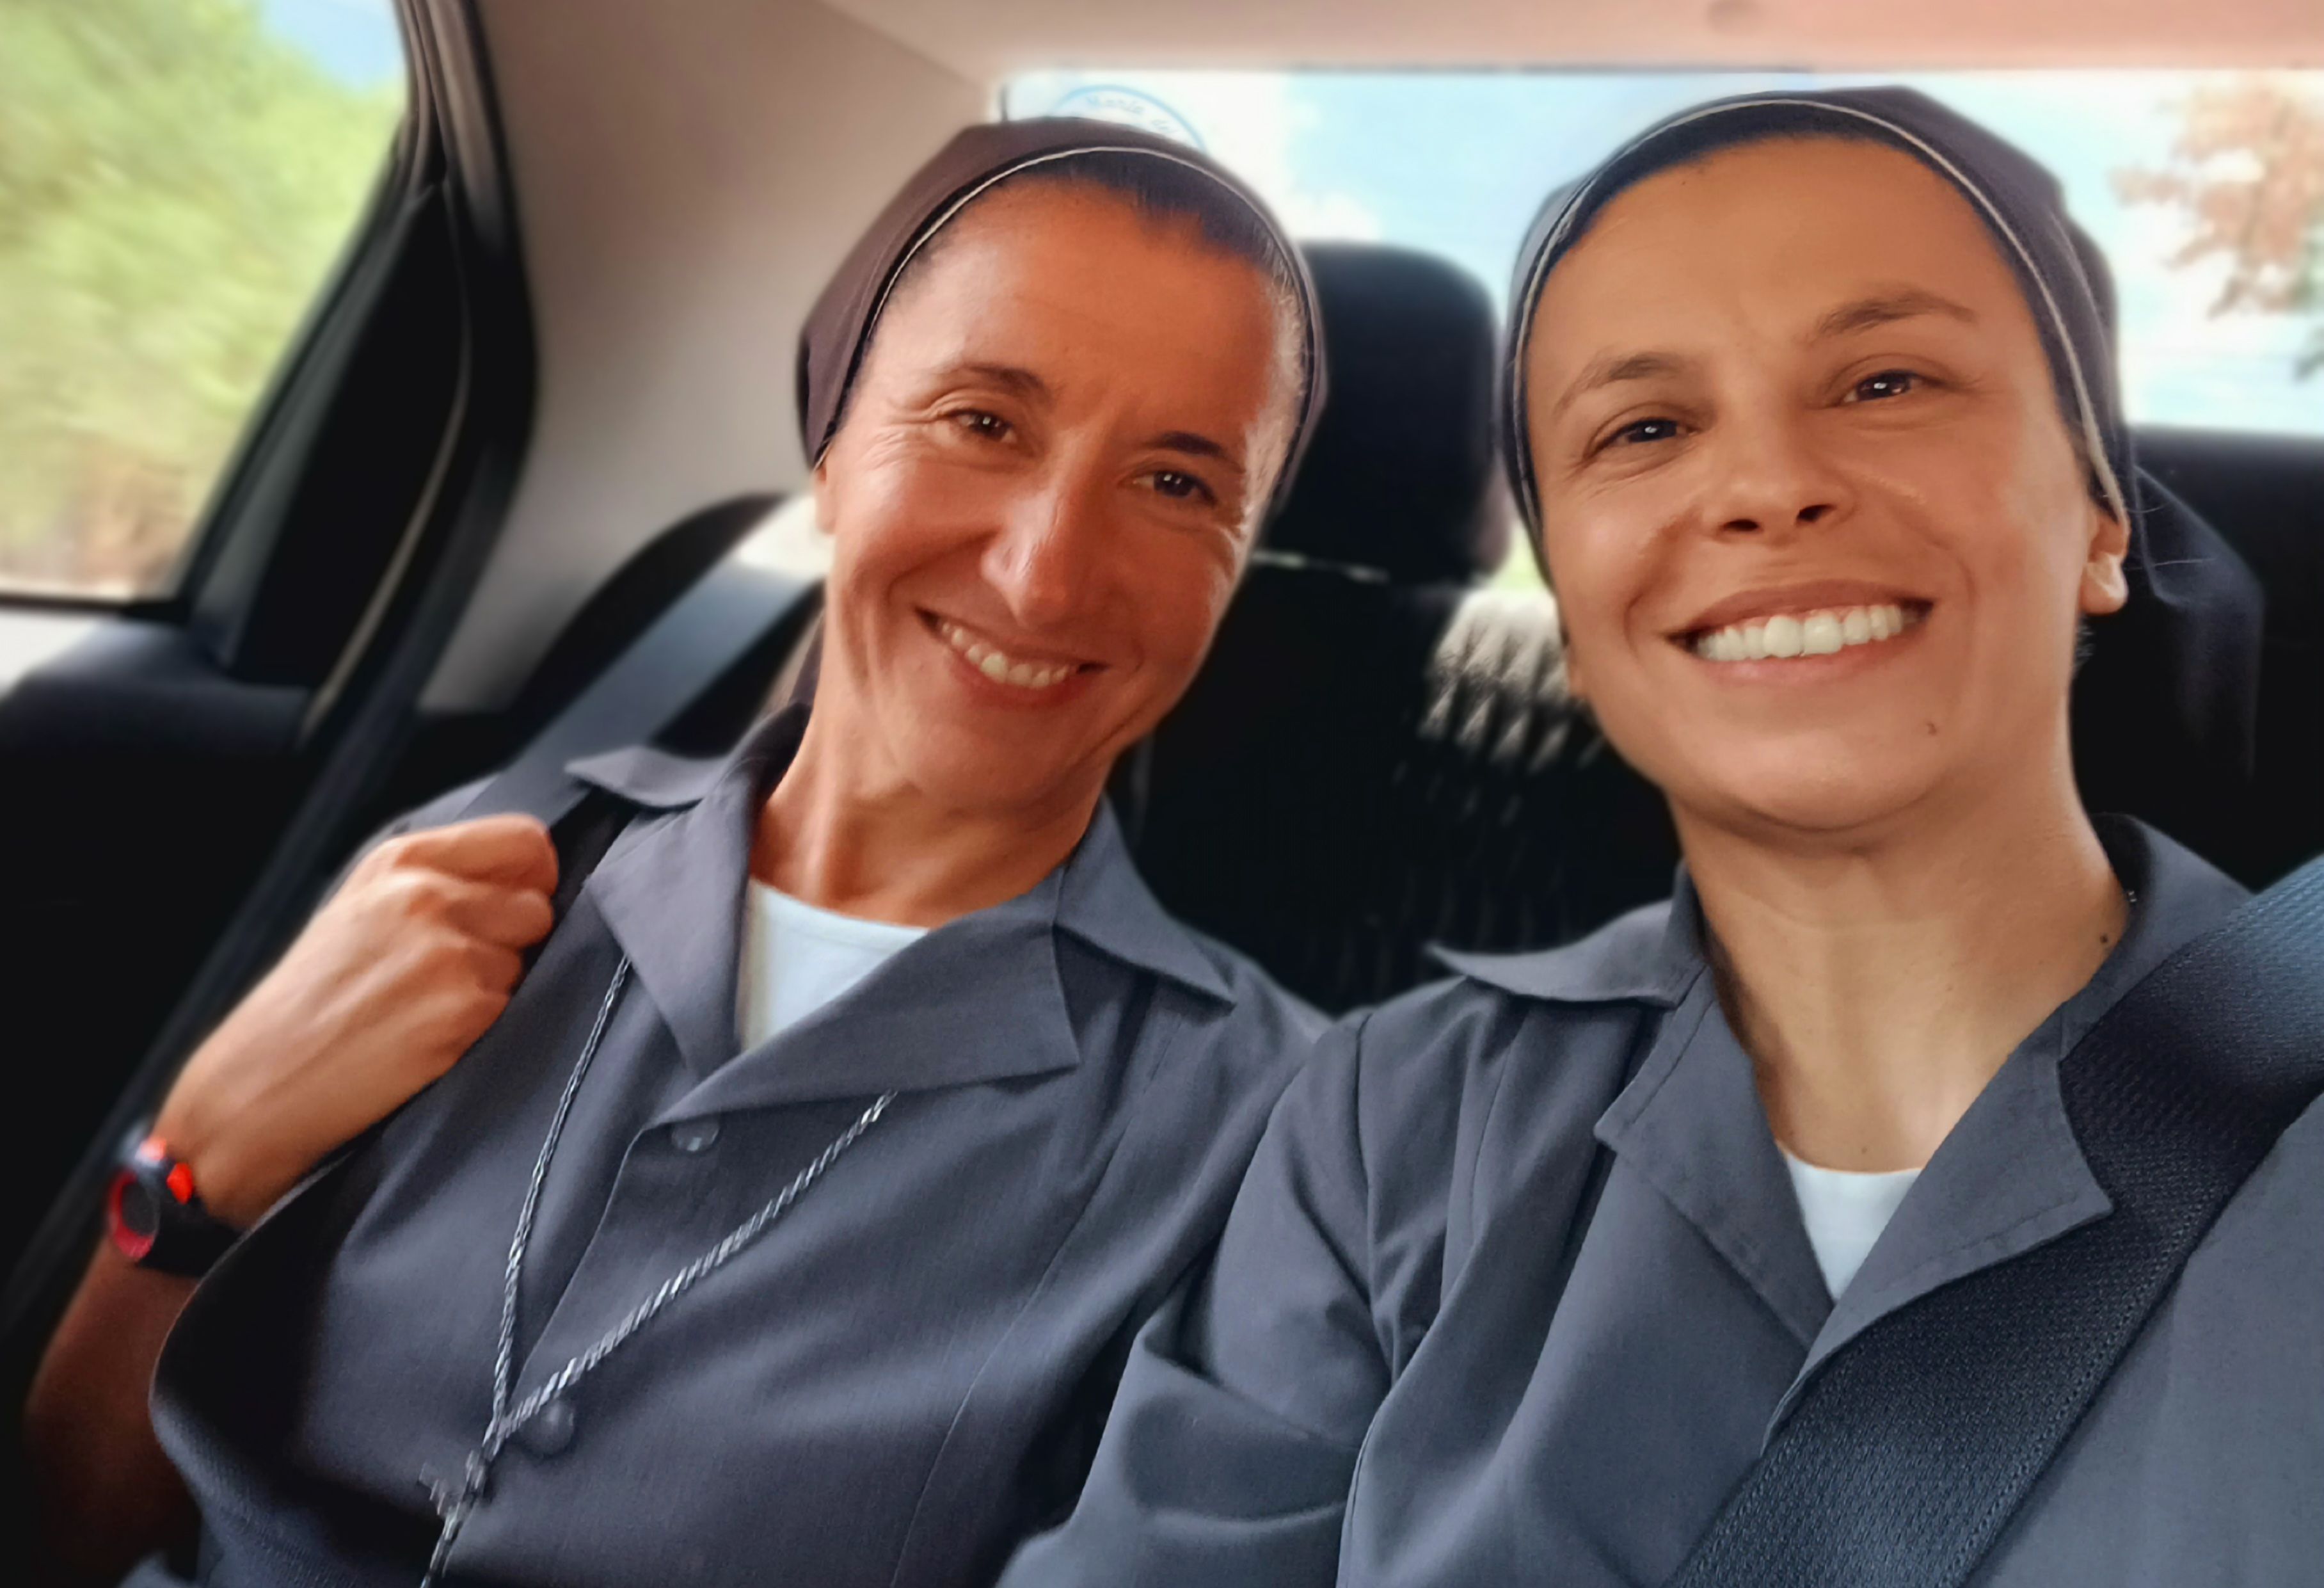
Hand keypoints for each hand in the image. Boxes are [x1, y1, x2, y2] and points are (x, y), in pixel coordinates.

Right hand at [154, 815, 558, 1226]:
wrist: (257, 1086)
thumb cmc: (306, 1007)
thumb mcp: (360, 911)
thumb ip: (437, 885)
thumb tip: (524, 884)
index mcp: (401, 862)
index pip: (524, 841)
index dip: (533, 880)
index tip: (513, 908)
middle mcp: (426, 895)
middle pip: (538, 907)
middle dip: (516, 944)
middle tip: (455, 978)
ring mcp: (447, 951)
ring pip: (532, 963)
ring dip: (497, 991)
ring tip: (429, 1012)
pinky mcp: (463, 1007)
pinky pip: (518, 1010)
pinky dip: (487, 1029)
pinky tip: (432, 1040)